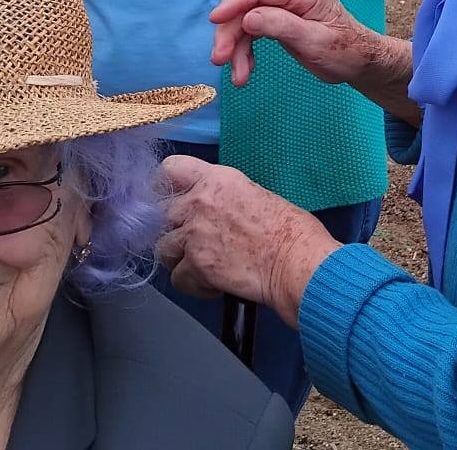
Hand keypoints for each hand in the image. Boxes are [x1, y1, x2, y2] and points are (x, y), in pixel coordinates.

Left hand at [155, 156, 337, 328]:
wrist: (297, 262)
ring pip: (163, 248)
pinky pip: (177, 278)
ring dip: (179, 259)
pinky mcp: (196, 264)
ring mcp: (194, 233)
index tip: (169, 200)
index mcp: (216, 179)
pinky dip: (192, 285)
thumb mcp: (254, 195)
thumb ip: (222, 199)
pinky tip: (213, 284)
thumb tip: (213, 212)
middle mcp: (199, 201)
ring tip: (203, 266)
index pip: (170, 170)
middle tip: (191, 243)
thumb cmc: (291, 231)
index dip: (163, 187)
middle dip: (173, 229)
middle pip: (160, 213)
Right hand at [210, 0, 419, 123]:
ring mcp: (287, 7)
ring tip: (237, 77)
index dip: (235, 2)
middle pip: (250, 5)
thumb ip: (280, 27)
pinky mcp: (281, 20)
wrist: (361, 63)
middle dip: (231, 32)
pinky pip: (255, 30)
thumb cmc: (346, 52)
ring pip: (248, 20)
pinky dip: (246, 50)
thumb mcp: (314, 42)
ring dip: (237, 48)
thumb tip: (246, 18)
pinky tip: (245, 69)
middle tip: (220, 59)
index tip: (215, 20)